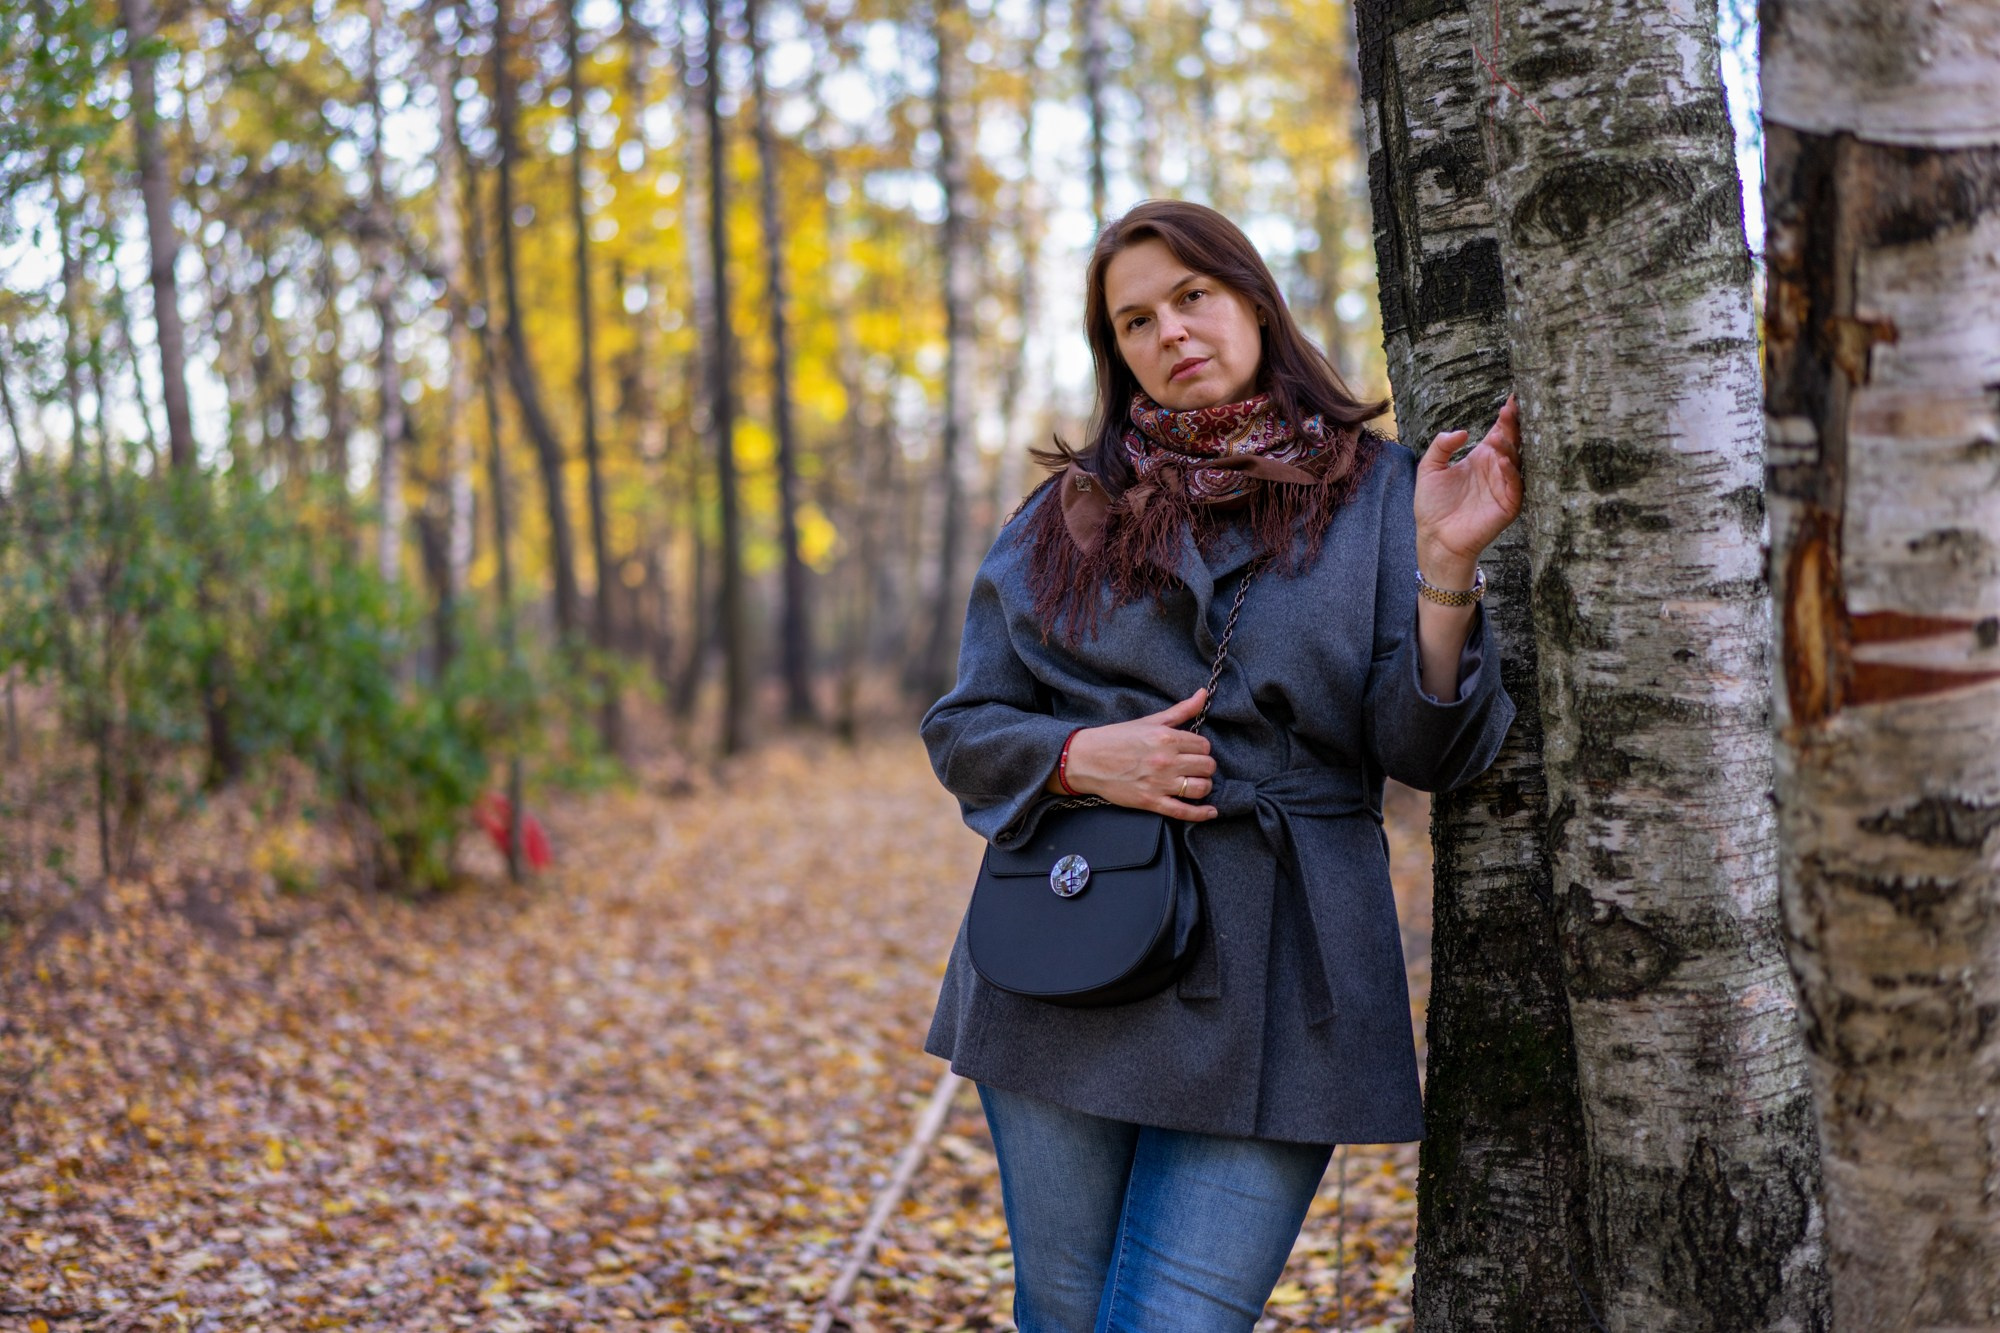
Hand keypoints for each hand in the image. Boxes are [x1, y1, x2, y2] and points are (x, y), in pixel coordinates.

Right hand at [1059, 689, 1219, 821]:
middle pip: (1206, 766)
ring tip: (1197, 783)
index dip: (1202, 749)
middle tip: (1195, 766)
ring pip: (1201, 788)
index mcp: (1166, 737)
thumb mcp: (1150, 721)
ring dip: (1204, 786)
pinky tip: (1210, 812)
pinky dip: (1201, 814)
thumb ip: (1180, 710)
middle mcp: (1166, 760)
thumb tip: (1203, 694)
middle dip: (1204, 766)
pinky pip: (1184, 811)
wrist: (1086, 760)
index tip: (1193, 751)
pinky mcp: (1151, 802)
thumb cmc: (1116, 738)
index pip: (1204, 745)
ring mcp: (1159, 783)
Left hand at [1413, 393, 1522, 584]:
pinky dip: (1510, 473)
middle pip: (1512, 442)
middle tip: (1512, 409)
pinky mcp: (1508, 506)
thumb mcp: (1429, 468)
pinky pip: (1515, 486)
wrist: (1434, 538)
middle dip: (1513, 426)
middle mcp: (1497, 469)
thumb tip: (1462, 432)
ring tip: (1500, 435)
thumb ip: (1441, 446)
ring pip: (1516, 461)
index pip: (1500, 431)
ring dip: (1511, 447)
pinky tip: (1501, 461)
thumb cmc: (1432, 506)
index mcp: (1482, 458)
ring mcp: (1505, 486)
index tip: (1512, 398)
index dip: (1506, 416)